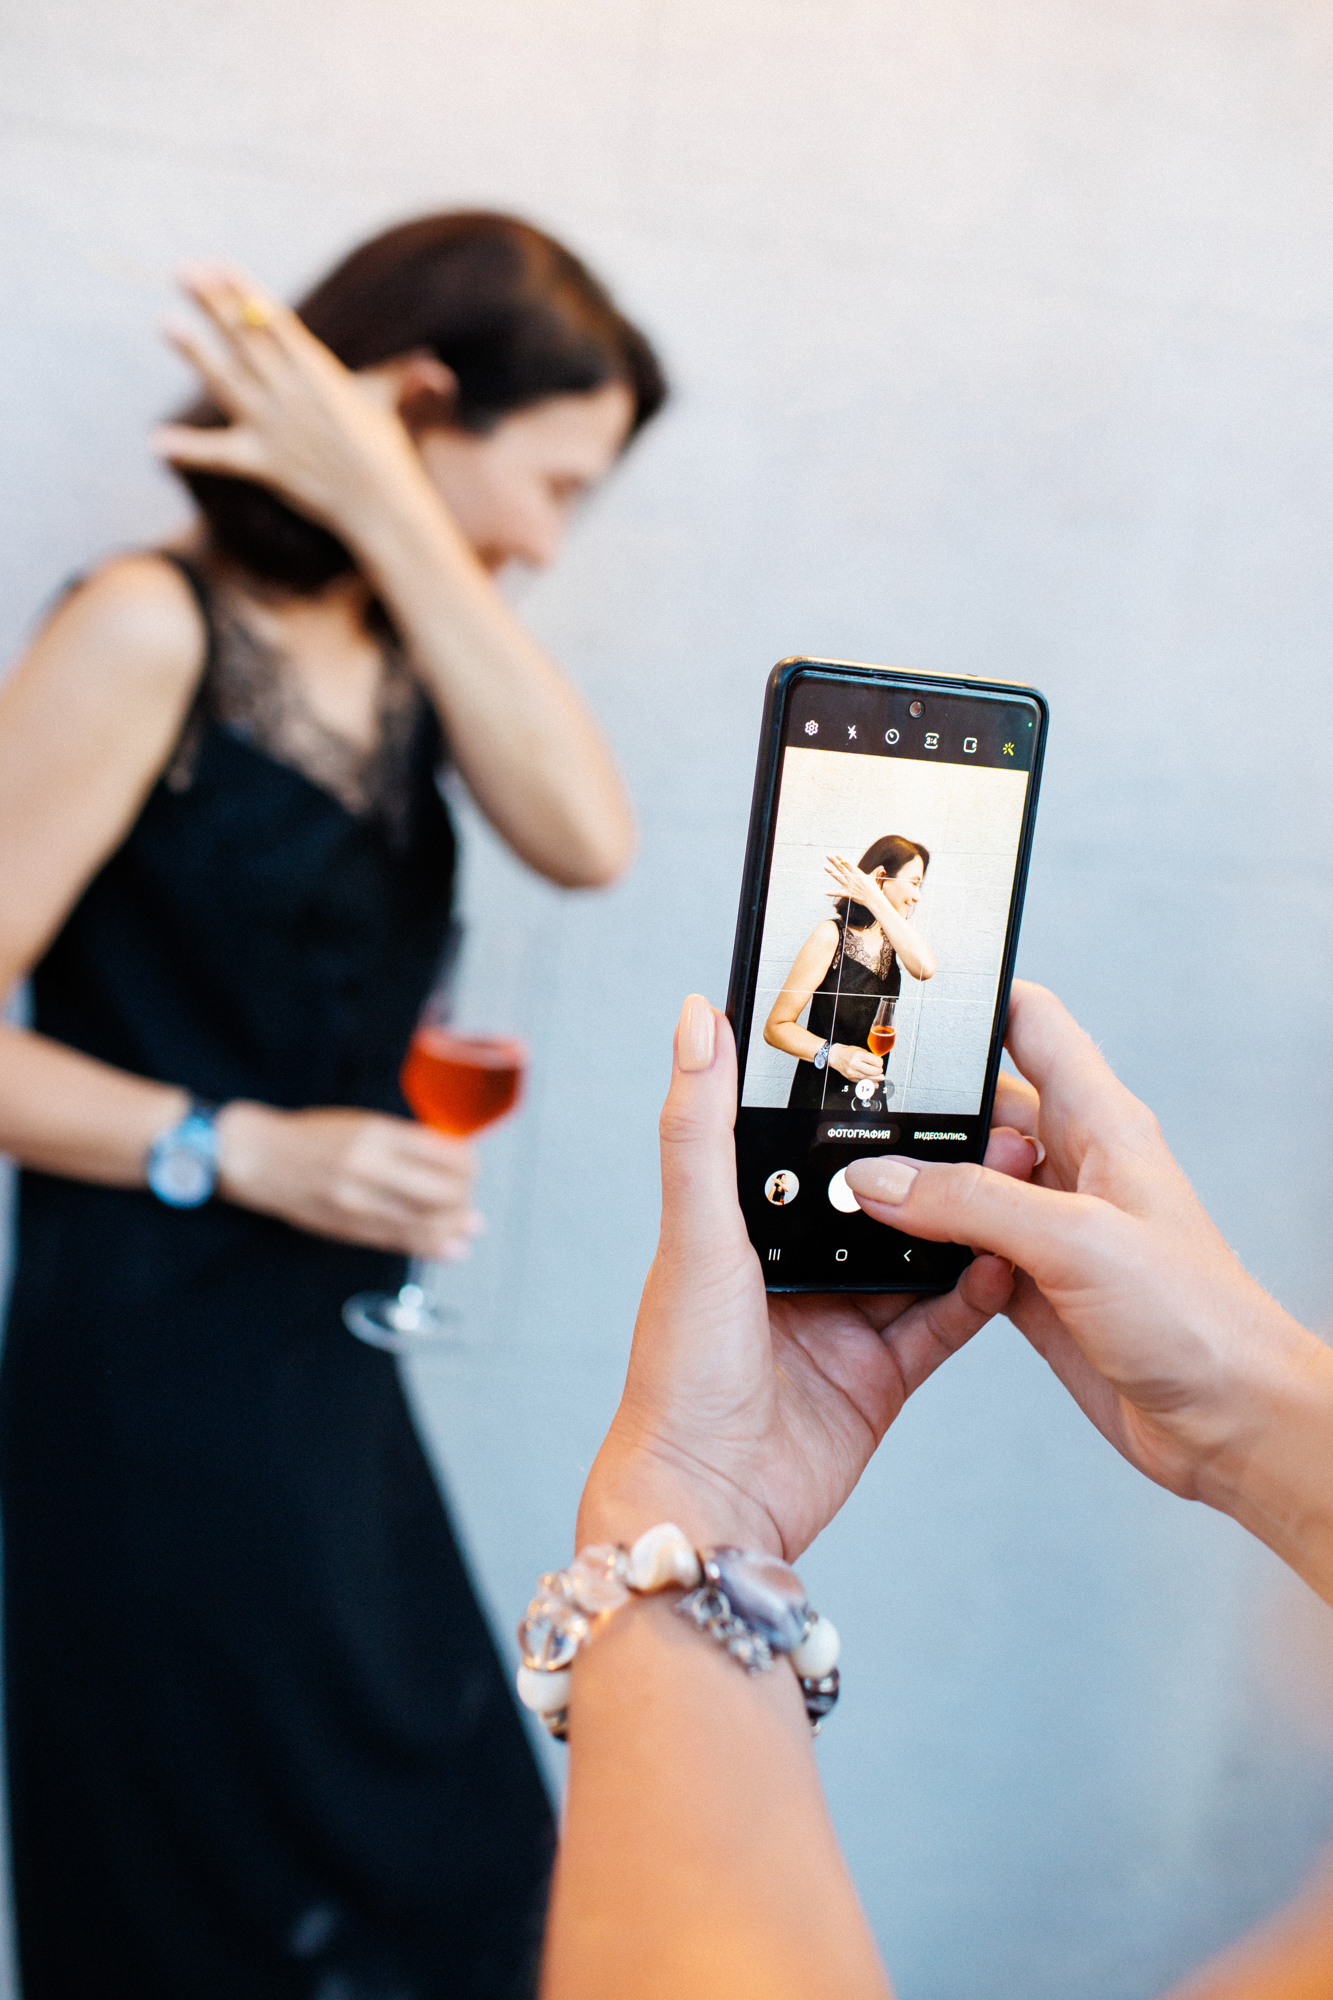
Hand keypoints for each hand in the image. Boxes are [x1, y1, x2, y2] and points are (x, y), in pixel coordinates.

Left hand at [151, 263, 439, 546]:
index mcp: (318, 371)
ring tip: (167, 324)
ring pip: (228, 382)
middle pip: (245, 340)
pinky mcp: (265, 464)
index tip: (218, 265)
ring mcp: (276, 428)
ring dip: (196, 354)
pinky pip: (219, 456)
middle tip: (183, 273)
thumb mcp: (386, 400)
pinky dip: (189, 450)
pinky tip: (157, 439)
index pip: (272, 321)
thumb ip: (388, 373)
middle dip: (214, 305)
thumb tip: (423, 361)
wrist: (383, 504)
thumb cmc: (386, 451)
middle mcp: (292, 394)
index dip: (242, 292)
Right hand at [216, 1101, 480, 1257]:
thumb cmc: (314, 1136)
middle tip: (468, 1195)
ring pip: (424, 1223)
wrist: (260, 1159)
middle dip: (465, 1197)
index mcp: (376, 1134)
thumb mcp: (363, 1123)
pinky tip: (453, 1248)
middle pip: (441, 1192)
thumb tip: (454, 1161)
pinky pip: (400, 1241)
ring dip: (454, 1226)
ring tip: (468, 1225)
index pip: (443, 1153)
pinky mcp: (349, 1228)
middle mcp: (369, 1168)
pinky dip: (432, 1246)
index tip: (471, 1164)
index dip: (468, 1163)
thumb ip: (405, 1142)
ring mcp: (358, 1202)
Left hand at [578, 996, 1032, 1558]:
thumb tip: (697, 1015)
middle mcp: (793, 1268)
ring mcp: (841, 1323)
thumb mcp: (696, 1229)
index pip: (806, 1146)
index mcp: (739, 1225)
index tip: (912, 1057)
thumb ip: (701, 1126)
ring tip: (1016, 1175)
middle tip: (990, 1118)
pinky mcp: (881, 1377)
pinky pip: (941, 1322)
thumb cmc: (679, 1369)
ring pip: (920, 1255)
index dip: (856, 1105)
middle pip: (878, 1198)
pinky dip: (977, 1293)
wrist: (711, 1500)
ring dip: (966, 1221)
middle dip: (931, 1164)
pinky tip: (1010, 1258)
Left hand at [825, 852, 883, 912]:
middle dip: (834, 861)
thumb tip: (881, 867)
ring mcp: (849, 886)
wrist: (873, 899)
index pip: (848, 864)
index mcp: (857, 873)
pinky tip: (825, 892)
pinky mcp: (848, 893)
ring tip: (825, 867)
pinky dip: (832, 893)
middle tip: (828, 855)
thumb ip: (875, 872)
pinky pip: (838, 893)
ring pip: (838, 877)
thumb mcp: (873, 878)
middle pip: (842, 868)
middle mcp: (852, 878)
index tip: (836, 854)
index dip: (842, 858)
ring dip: (831, 872)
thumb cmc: (874, 888)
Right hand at [827, 1041, 883, 1081]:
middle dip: (879, 1071)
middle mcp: (855, 1064)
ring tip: (880, 1077)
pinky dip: (871, 1083)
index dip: (880, 1063)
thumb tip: (879, 1065)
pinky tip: (875, 1082)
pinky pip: (864, 1082)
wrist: (836, 1057)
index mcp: (858, 1055)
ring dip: (877, 1078)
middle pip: (873, 1071)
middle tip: (880, 1069)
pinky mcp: (851, 1078)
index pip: (875, 1061)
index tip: (880, 1062)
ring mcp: (852, 1072)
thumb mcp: (860, 1050)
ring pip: (869, 1079)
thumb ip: (870, 1057)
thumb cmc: (848, 1053)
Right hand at [843, 982, 1332, 1596]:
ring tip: (857, 1188)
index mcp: (1101, 1124)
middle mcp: (1073, 1167)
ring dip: (916, 1188)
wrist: (1229, 1423)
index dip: (976, 1003)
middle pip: (979, 1109)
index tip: (907, 1003)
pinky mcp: (1031, 1287)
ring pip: (961, 1183)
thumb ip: (971, 1203)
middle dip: (920, 1111)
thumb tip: (880, 1179)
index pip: (1031, 1026)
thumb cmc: (1197, 1320)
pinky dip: (925, 1251)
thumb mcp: (1075, 1241)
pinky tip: (892, 1255)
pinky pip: (960, 1251)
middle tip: (855, 1120)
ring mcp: (1050, 1228)